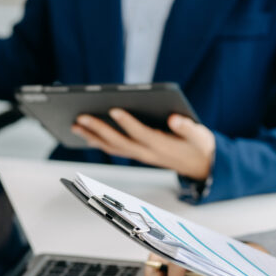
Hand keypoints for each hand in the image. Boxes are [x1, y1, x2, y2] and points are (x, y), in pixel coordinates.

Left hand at [73, 109, 215, 180]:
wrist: (199, 166)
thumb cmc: (198, 146)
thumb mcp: (200, 136)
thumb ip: (188, 127)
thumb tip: (175, 117)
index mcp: (162, 146)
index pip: (142, 134)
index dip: (127, 123)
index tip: (114, 109)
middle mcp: (147, 153)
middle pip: (119, 142)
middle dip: (99, 129)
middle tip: (81, 117)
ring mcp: (139, 155)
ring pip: (112, 147)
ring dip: (92, 137)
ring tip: (75, 125)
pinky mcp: (136, 153)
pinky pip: (113, 149)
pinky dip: (98, 141)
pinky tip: (86, 132)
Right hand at [141, 253, 244, 275]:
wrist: (252, 256)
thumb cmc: (246, 267)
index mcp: (202, 251)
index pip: (177, 263)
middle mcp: (189, 247)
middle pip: (159, 261)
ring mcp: (183, 249)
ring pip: (156, 258)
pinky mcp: (183, 254)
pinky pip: (162, 259)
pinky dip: (156, 273)